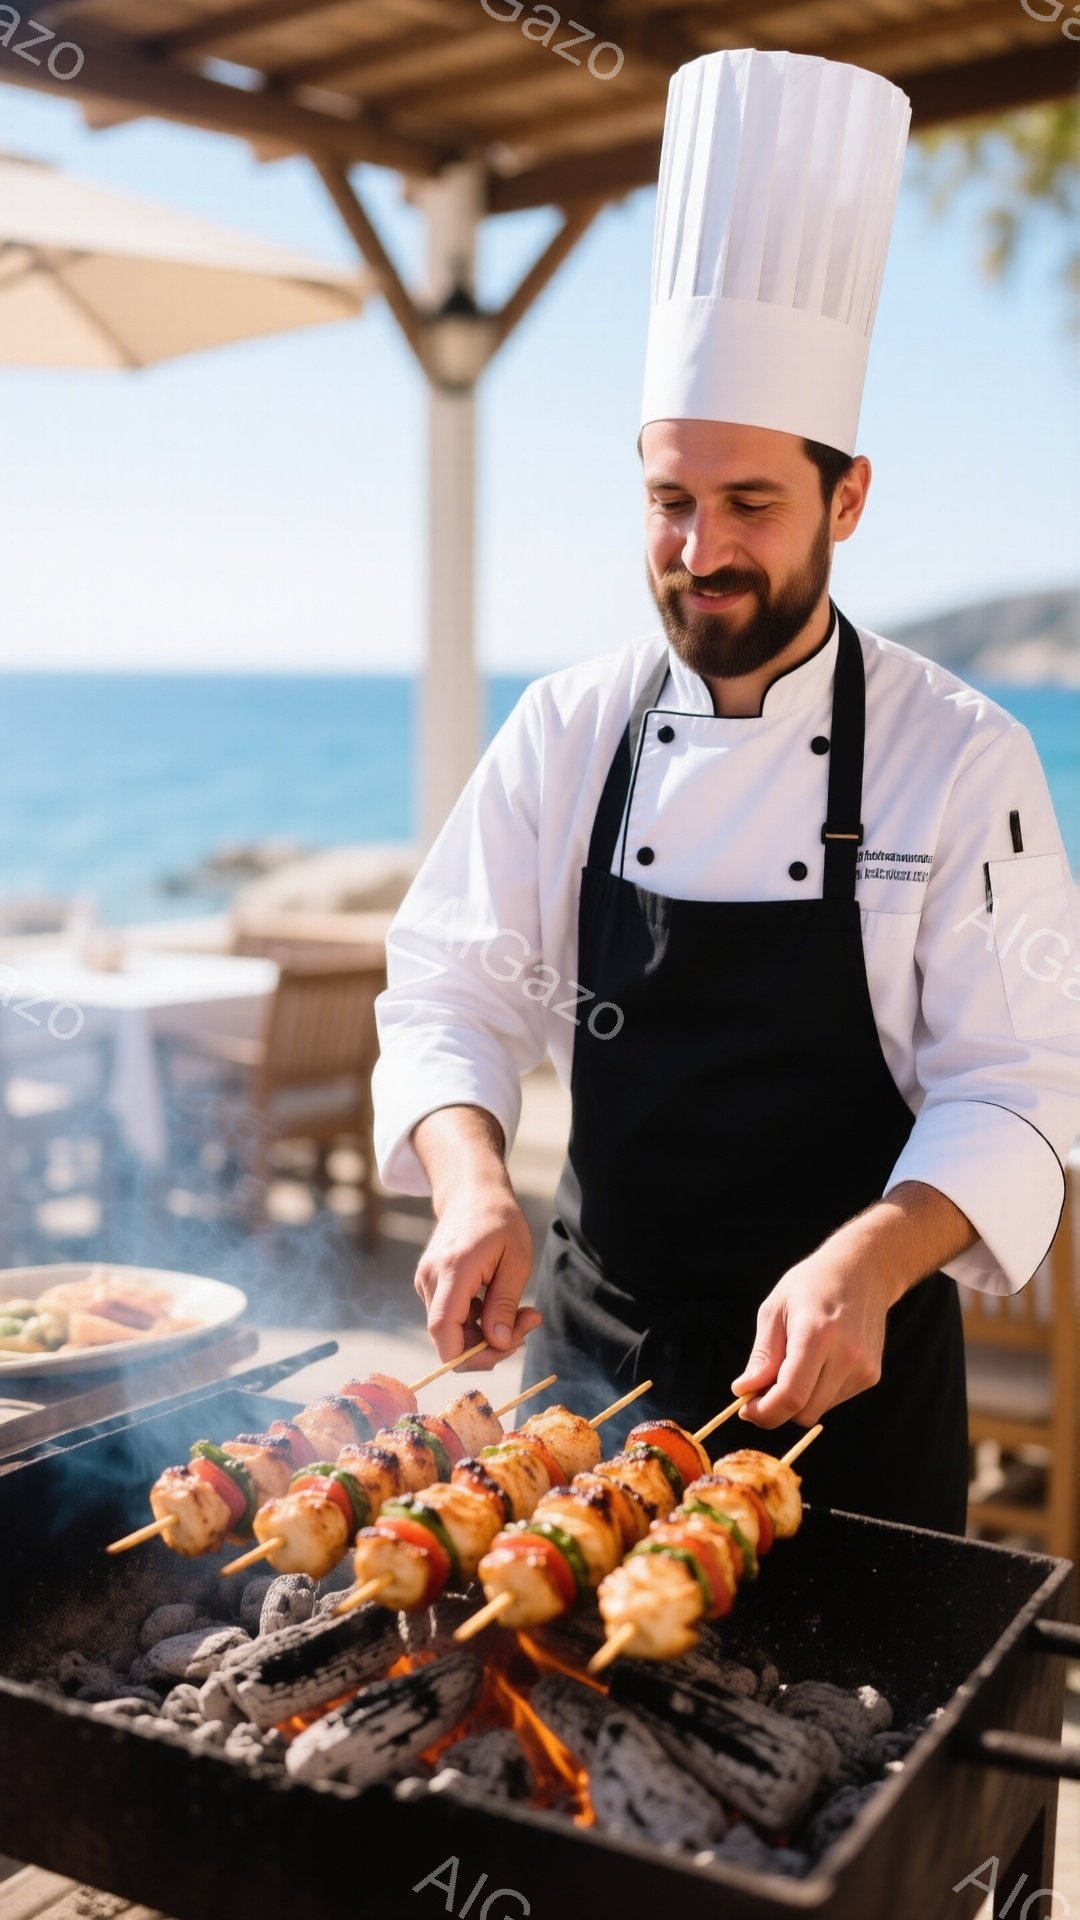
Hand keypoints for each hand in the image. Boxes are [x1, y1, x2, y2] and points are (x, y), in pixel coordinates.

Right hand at [414, 1178, 540, 1371]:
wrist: (471, 1193)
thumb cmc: (500, 1221)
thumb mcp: (516, 1261)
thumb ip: (505, 1304)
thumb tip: (499, 1343)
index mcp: (453, 1269)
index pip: (443, 1332)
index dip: (471, 1355)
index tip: (508, 1345)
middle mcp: (430, 1278)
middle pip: (446, 1339)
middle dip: (488, 1345)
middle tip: (527, 1324)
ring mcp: (425, 1282)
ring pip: (449, 1332)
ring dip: (485, 1333)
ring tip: (520, 1311)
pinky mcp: (428, 1285)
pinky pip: (449, 1318)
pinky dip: (474, 1322)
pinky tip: (497, 1302)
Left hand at [730, 1248, 896, 1428]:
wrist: (863, 1271)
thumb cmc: (811, 1285)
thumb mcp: (775, 1310)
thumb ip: (762, 1355)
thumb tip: (744, 1391)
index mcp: (818, 1335)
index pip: (791, 1395)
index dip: (764, 1411)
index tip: (745, 1408)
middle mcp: (846, 1355)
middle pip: (804, 1411)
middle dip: (775, 1411)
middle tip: (758, 1393)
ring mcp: (863, 1368)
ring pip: (818, 1410)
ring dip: (797, 1401)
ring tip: (789, 1366)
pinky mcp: (871, 1375)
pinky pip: (833, 1400)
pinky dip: (816, 1393)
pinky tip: (815, 1363)